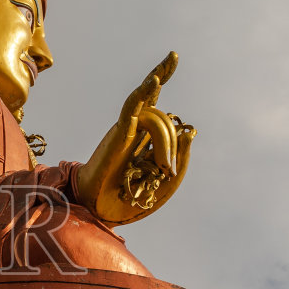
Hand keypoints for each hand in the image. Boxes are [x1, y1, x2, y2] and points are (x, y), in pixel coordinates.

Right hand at [75, 53, 194, 225]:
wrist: (98, 209)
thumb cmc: (128, 198)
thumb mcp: (166, 183)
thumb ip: (181, 159)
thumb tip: (191, 130)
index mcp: (147, 141)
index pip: (168, 122)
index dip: (180, 137)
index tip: (172, 155)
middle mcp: (138, 129)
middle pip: (164, 119)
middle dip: (171, 146)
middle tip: (166, 172)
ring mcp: (128, 127)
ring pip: (156, 116)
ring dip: (164, 143)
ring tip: (162, 164)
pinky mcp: (119, 129)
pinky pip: (134, 104)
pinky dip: (145, 91)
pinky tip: (156, 79)